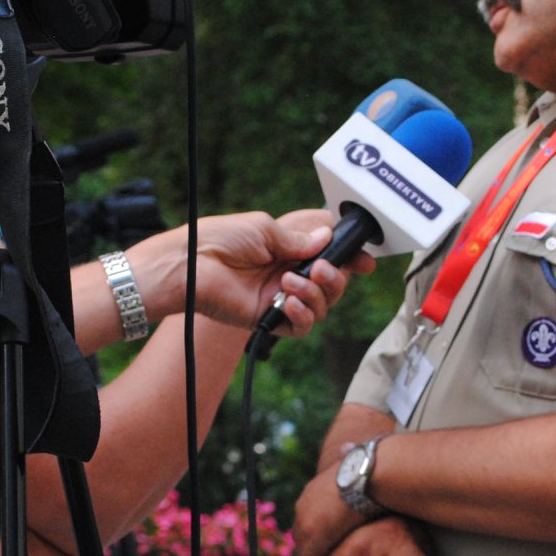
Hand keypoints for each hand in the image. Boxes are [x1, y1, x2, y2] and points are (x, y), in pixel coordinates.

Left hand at [133, 210, 374, 335]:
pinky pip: (301, 327)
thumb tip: (327, 238)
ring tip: (290, 283)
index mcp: (288, 248)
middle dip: (335, 277)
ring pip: (322, 306)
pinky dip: (302, 315)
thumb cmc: (220, 239)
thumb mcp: (265, 228)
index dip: (349, 257)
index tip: (364, 259)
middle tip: (319, 268)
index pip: (329, 254)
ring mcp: (281, 297)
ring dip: (315, 294)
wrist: (191, 265)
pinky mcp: (269, 318)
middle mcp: (288, 273)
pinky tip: (288, 302)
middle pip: (333, 283)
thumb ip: (299, 239)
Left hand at [293, 465, 369, 555]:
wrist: (368, 473)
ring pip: (306, 553)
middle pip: (304, 537)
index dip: (321, 536)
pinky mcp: (312, 537)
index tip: (332, 547)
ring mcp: (305, 522)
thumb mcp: (355, 461)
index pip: (311, 520)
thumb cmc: (370, 465)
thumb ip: (348, 459)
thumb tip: (346, 446)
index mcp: (314, 492)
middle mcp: (304, 506)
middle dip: (316, 553)